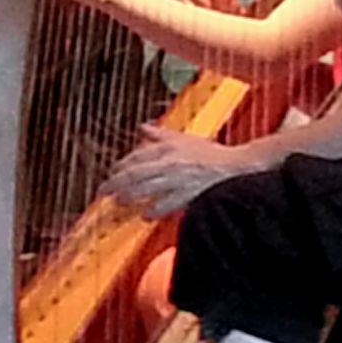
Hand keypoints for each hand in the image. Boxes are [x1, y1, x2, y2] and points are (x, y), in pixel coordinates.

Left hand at [100, 124, 271, 215]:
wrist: (239, 166)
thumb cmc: (211, 154)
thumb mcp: (184, 139)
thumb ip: (160, 134)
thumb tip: (143, 127)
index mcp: (168, 147)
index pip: (136, 156)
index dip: (120, 167)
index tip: (111, 174)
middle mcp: (170, 162)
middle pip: (135, 172)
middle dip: (115, 182)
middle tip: (102, 191)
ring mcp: (179, 179)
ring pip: (146, 188)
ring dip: (130, 195)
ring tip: (119, 201)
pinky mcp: (190, 194)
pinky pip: (167, 203)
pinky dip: (155, 210)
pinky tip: (145, 215)